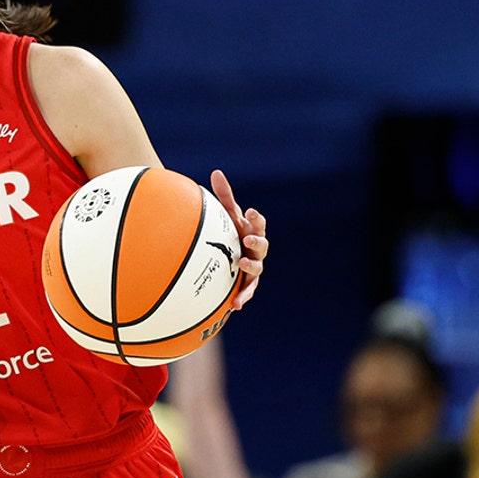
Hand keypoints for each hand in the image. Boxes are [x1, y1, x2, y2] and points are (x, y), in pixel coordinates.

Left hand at [210, 169, 266, 309]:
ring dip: (251, 269)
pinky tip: (235, 305)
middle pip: (262, 246)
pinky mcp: (247, 285)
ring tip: (243, 267)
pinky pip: (247, 292)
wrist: (229, 256)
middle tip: (248, 240)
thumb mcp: (226, 216)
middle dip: (257, 242)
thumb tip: (216, 172)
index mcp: (252, 231)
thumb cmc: (229, 232)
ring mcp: (253, 268)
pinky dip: (243, 298)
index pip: (257, 223)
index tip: (248, 211)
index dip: (255, 218)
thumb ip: (224, 196)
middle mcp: (256, 250)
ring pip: (257, 270)